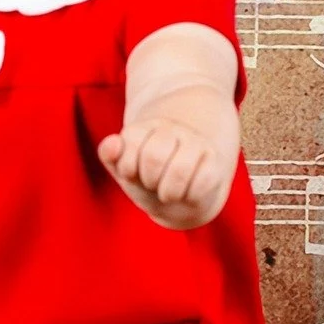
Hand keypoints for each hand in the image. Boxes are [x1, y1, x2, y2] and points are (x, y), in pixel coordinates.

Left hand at [97, 117, 231, 229]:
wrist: (181, 191)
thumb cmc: (147, 177)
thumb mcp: (124, 168)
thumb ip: (110, 156)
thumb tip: (112, 143)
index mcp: (144, 127)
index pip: (131, 142)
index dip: (128, 168)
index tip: (133, 174)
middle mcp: (171, 128)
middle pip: (154, 157)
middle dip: (148, 181)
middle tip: (152, 184)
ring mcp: (195, 142)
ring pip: (180, 170)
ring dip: (168, 192)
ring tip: (167, 193)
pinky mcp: (214, 159)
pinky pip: (202, 181)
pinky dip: (190, 196)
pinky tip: (186, 194)